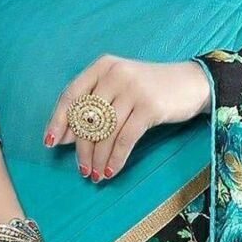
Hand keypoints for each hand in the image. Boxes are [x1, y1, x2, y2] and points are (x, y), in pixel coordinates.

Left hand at [42, 55, 210, 181]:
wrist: (191, 82)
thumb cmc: (149, 87)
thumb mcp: (119, 88)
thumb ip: (93, 106)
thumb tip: (64, 138)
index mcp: (103, 65)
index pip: (71, 94)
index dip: (58, 120)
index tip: (50, 143)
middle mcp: (116, 73)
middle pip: (87, 117)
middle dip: (81, 149)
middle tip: (82, 170)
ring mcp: (133, 88)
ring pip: (105, 131)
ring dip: (98, 159)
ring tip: (96, 175)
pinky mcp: (150, 106)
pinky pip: (125, 139)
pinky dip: (116, 159)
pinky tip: (112, 171)